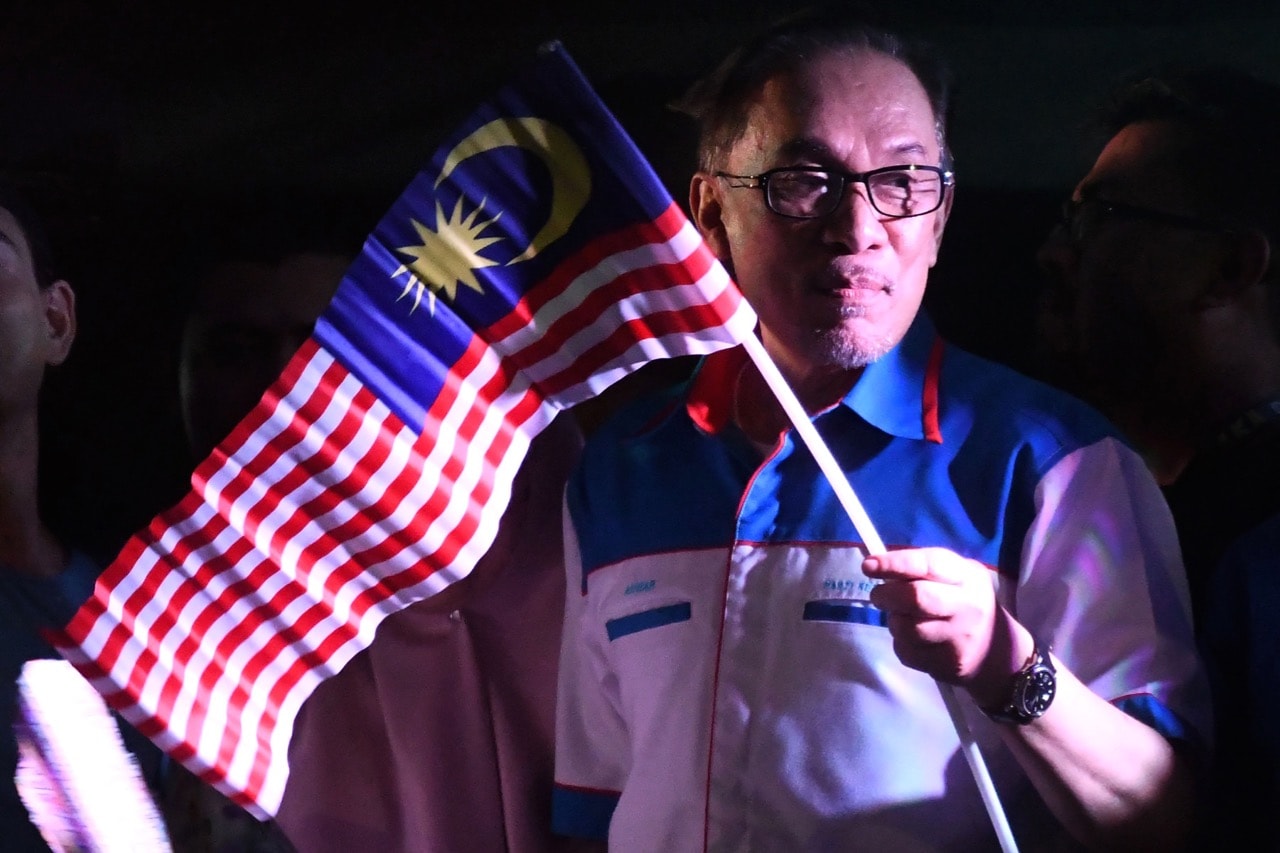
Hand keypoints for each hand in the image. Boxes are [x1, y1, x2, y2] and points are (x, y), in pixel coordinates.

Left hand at [864, 547, 1022, 703]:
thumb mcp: (957, 576)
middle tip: (878, 595)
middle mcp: (967, 606)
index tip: (868, 565)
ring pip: (906, 628)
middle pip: (915, 598)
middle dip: (886, 595)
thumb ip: (924, 568)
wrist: (998, 650)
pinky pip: (907, 652)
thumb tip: (878, 565)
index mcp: (967, 576)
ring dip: (894, 621)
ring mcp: (959, 639)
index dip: (895, 563)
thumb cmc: (965, 602)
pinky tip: (915, 639)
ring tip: (902, 617)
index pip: (928, 564)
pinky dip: (902, 643)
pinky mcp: (949, 665)